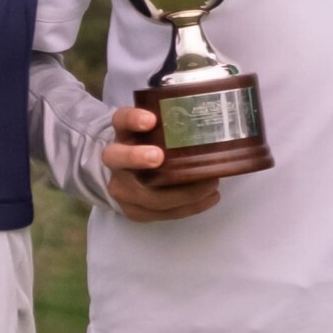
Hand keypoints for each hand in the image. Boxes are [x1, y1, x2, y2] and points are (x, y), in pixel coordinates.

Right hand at [104, 107, 221, 222]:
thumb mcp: (160, 130)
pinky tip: (210, 197)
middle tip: (158, 156)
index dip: (133, 119)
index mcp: (123, 132)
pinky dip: (189, 207)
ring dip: (180, 192)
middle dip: (136, 157)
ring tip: (210, 183)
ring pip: (144, 195)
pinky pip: (161, 213)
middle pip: (116, 157)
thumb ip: (177, 124)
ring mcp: (121, 188)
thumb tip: (217, 119)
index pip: (121, 120)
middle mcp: (116, 160)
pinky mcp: (134, 210)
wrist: (132, 174)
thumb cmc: (155, 145)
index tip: (151, 119)